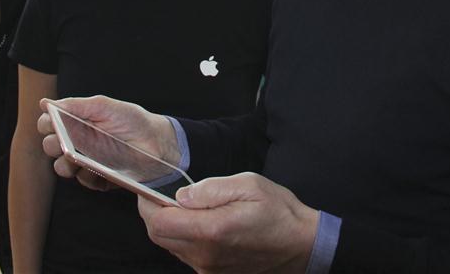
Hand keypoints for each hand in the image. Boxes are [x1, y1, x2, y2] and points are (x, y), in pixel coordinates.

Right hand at [37, 96, 180, 191]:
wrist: (158, 142)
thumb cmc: (133, 120)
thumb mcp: (105, 106)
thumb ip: (77, 105)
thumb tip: (45, 103)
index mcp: (77, 122)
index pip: (50, 124)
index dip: (46, 124)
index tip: (50, 124)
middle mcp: (78, 141)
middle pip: (51, 146)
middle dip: (53, 145)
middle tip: (62, 143)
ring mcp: (87, 161)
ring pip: (62, 168)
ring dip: (64, 165)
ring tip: (75, 161)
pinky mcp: (98, 178)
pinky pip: (84, 182)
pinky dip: (87, 177)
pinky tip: (98, 171)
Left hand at [138, 173, 318, 273]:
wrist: (301, 245)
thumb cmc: (278, 211)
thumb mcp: (248, 184)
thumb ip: (211, 188)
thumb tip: (181, 195)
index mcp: (212, 230)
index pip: (159, 223)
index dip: (148, 204)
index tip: (152, 190)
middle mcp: (206, 255)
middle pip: (159, 236)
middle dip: (155, 214)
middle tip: (166, 195)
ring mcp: (209, 268)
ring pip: (171, 246)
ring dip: (171, 226)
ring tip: (190, 207)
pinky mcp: (214, 273)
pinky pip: (186, 254)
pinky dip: (184, 237)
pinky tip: (202, 223)